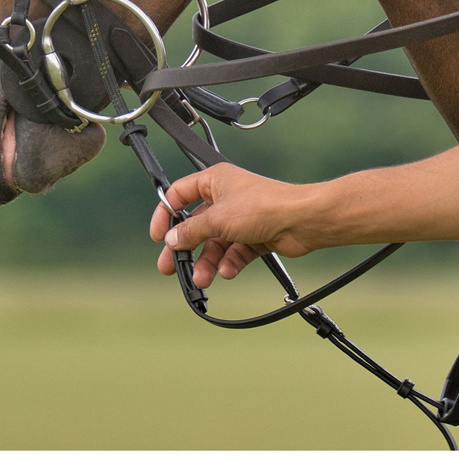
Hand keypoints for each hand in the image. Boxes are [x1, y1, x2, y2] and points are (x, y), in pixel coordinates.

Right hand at [148, 163, 319, 287]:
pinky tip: (228, 271)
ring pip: (215, 243)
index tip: (157, 235)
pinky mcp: (255, 236)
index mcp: (215, 181)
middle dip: (183, 247)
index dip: (165, 213)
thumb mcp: (218, 219)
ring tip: (201, 278)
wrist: (301, 221)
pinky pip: (234, 252)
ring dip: (207, 261)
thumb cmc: (264, 206)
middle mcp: (227, 198)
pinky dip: (229, 262)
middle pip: (196, 225)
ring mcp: (241, 218)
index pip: (180, 194)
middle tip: (169, 267)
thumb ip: (191, 231)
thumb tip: (171, 239)